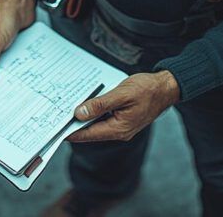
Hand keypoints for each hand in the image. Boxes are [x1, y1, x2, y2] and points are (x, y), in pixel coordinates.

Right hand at [0, 0, 35, 80]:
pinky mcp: (16, 44)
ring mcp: (5, 47)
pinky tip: (28, 71)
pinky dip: (23, 63)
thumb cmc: (4, 15)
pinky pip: (19, 58)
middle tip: (6, 94)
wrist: (21, 1)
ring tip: (19, 87)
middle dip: (1, 79)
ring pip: (8, 65)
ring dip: (14, 72)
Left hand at [66, 70, 180, 142]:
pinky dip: (94, 113)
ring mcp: (122, 127)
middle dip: (75, 124)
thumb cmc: (147, 89)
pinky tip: (87, 104)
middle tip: (58, 115)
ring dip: (84, 117)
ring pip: (97, 125)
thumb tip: (80, 113)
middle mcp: (119, 132)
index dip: (71, 132)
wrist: (166, 88)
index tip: (56, 128)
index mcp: (118, 129)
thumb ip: (100, 104)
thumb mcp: (121, 94)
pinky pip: (104, 119)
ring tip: (68, 109)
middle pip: (91, 131)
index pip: (88, 134)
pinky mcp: (123, 120)